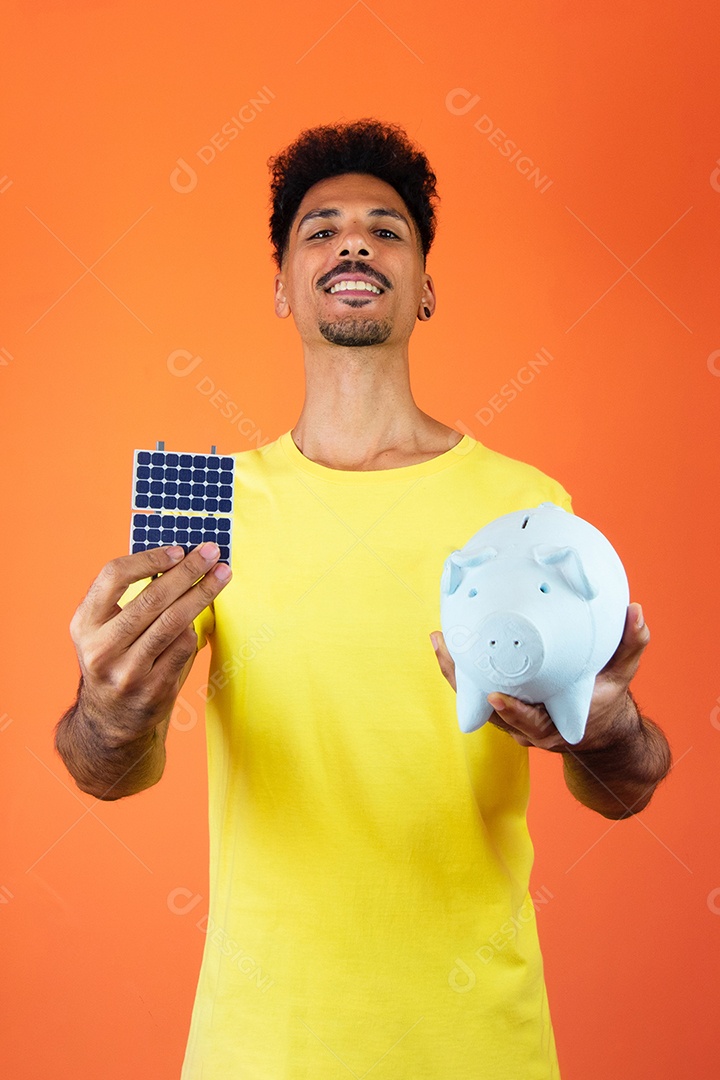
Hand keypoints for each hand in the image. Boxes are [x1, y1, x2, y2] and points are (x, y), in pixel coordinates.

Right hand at [69, 543, 231, 745]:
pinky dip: (193, 629)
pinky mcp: (153, 689)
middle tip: (212, 553)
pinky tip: (199, 620)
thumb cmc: (115, 658)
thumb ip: (128, 597)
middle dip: (187, 571)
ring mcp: (127, 672)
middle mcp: (101, 648)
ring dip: (203, 594)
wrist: (110, 719)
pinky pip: (183, 647)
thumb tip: (177, 557)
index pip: (113, 576)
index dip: (148, 559)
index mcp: (85, 624)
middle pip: (152, 598)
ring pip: (173, 622)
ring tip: (222, 575)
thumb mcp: (104, 629)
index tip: (178, 550)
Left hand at [429, 602, 649, 751]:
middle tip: (449, 649)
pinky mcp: (499, 708)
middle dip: (466, 683)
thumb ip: (630, 644)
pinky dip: (460, 670)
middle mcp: (527, 727)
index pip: (530, 721)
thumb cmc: (606, 699)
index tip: (494, 696)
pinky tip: (447, 642)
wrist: (596, 730)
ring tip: (441, 639)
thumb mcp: (622, 674)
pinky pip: (473, 692)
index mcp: (555, 724)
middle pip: (487, 710)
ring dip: (456, 672)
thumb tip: (635, 611)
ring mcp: (509, 720)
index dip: (512, 711)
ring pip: (474, 701)